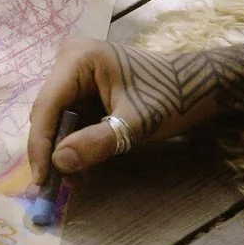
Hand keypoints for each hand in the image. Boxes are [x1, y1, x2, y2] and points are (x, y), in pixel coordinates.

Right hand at [26, 34, 243, 180]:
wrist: (202, 87)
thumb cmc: (172, 98)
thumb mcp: (134, 124)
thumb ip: (96, 142)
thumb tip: (59, 163)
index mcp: (78, 58)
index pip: (47, 106)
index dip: (41, 145)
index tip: (41, 180)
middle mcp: (71, 59)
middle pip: (48, 112)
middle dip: (51, 150)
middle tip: (53, 186)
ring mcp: (78, 72)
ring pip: (58, 118)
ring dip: (63, 149)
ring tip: (71, 181)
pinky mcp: (86, 86)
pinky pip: (72, 116)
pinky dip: (75, 141)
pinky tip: (80, 165)